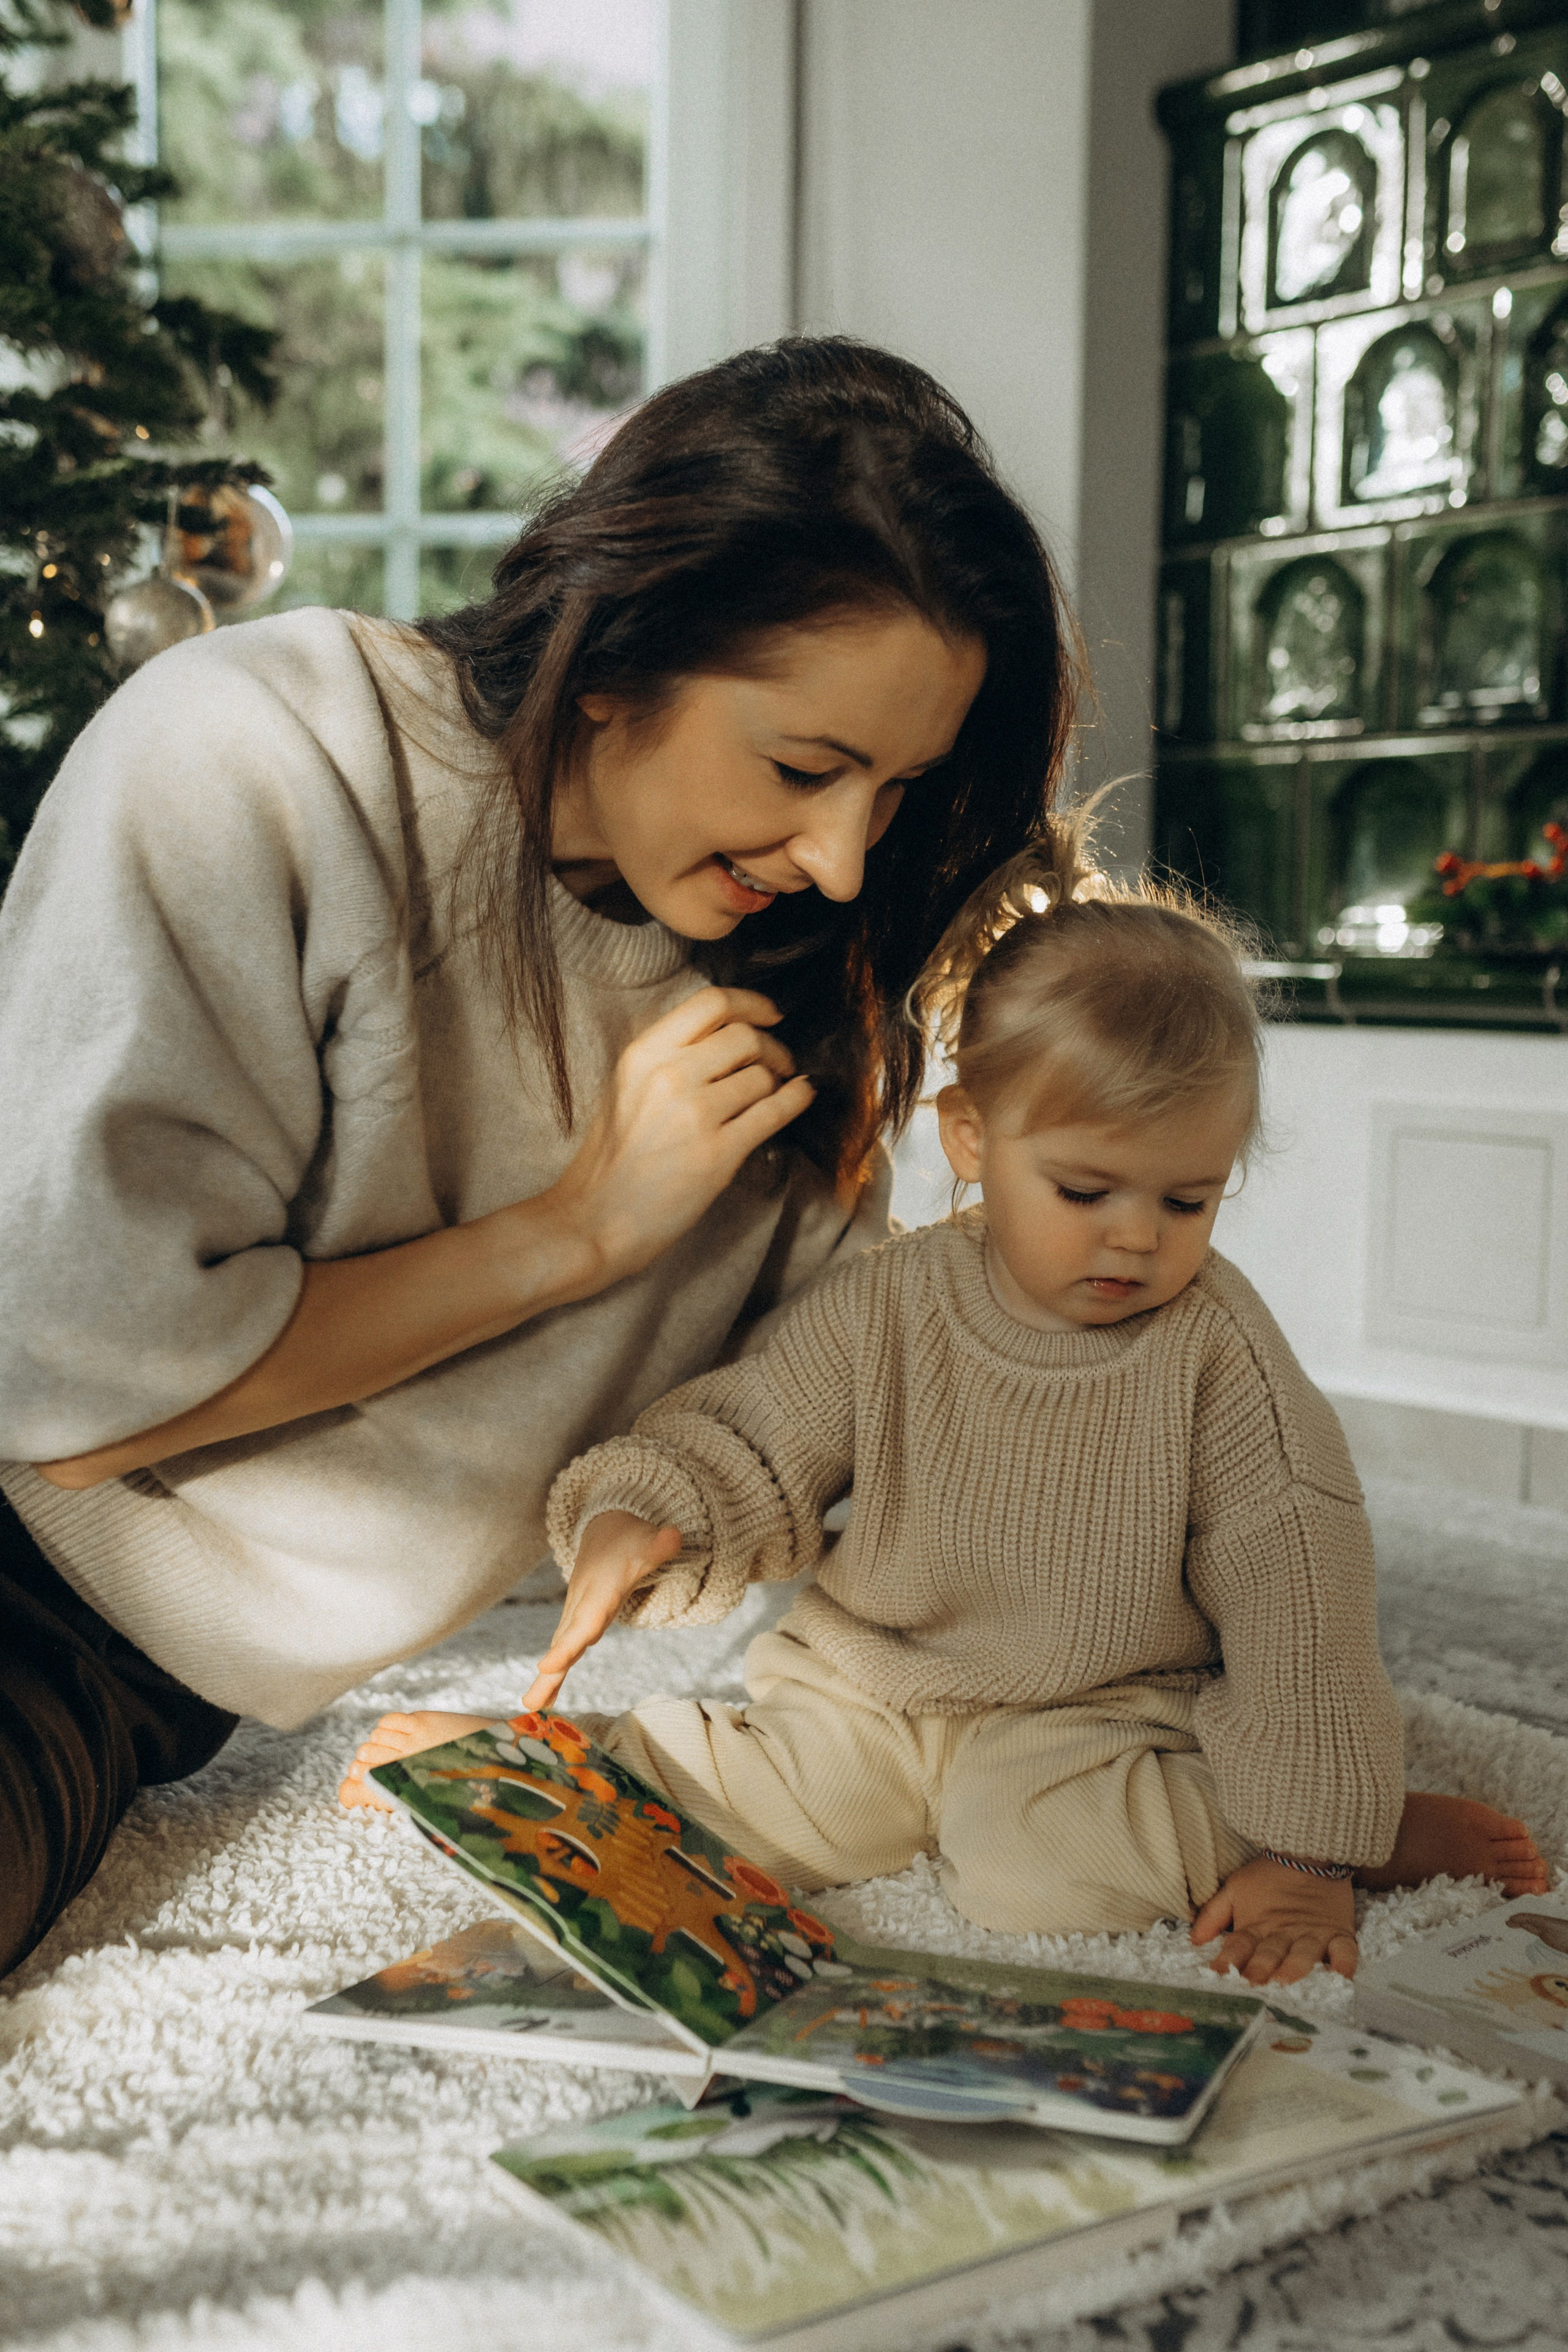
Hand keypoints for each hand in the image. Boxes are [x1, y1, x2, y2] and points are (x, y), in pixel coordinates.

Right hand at [520, 1511, 683, 1709]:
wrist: (605, 1530)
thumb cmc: (628, 1540)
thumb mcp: (647, 1541)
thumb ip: (660, 1544)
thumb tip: (675, 1536)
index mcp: (600, 1591)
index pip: (585, 1622)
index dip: (568, 1645)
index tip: (547, 1666)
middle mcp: (583, 1605)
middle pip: (566, 1642)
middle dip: (551, 1671)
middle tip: (531, 1703)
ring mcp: (577, 1613)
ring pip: (561, 1647)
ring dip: (547, 1678)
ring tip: (532, 1707)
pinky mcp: (577, 1620)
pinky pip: (564, 1648)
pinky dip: (553, 1672)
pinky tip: (545, 1698)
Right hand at [535, 987, 814, 1295]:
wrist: (594, 1219)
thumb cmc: (610, 1160)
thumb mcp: (625, 1088)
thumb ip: (667, 1058)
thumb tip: (724, 1037)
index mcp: (642, 1054)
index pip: (711, 1002)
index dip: (751, 1003)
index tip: (769, 1014)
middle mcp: (669, 1076)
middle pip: (745, 1035)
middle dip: (771, 1046)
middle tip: (777, 1062)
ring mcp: (695, 1115)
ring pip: (762, 1075)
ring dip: (779, 1080)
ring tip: (775, 1092)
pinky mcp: (718, 1154)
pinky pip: (773, 1112)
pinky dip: (796, 1099)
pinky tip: (801, 1096)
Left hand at [1190, 1854, 1357, 1984]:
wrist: (1307, 1848)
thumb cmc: (1268, 1875)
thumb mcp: (1235, 1889)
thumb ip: (1213, 1915)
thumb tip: (1192, 1940)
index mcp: (1256, 1925)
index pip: (1239, 1944)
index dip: (1228, 1958)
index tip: (1217, 1974)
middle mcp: (1283, 1933)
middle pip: (1271, 1952)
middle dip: (1261, 1967)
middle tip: (1253, 1983)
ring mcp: (1312, 1932)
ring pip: (1304, 1952)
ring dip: (1295, 1967)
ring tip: (1287, 1980)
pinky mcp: (1338, 1930)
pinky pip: (1345, 1949)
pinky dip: (1345, 1961)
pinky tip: (1342, 1975)